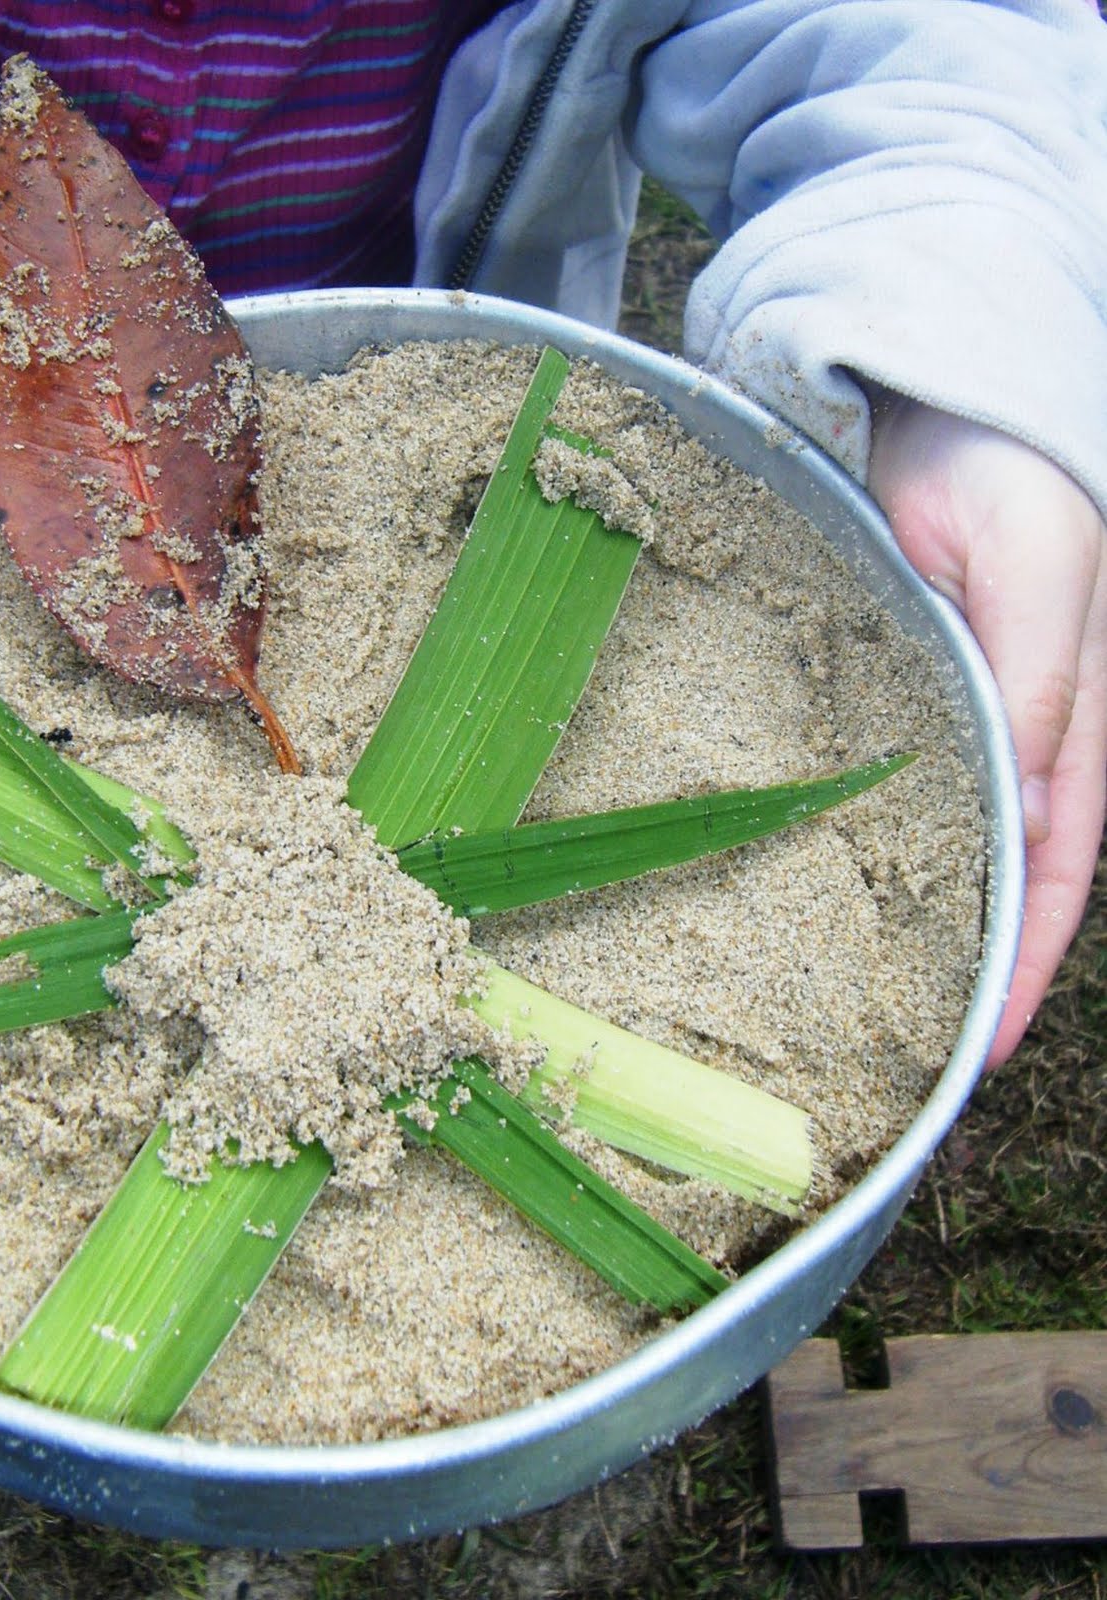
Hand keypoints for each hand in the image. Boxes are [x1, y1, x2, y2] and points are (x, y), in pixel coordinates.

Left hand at [867, 399, 1106, 1065]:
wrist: (945, 403)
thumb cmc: (1010, 476)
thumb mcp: (1035, 575)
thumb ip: (1042, 689)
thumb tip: (1043, 819)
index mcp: (1080, 724)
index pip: (1062, 874)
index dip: (1026, 967)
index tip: (976, 1053)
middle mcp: (1027, 737)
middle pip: (1008, 879)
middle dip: (971, 966)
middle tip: (904, 1051)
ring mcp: (964, 718)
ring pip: (951, 842)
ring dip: (921, 916)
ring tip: (857, 992)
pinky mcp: (906, 690)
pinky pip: (900, 785)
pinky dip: (877, 842)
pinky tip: (823, 879)